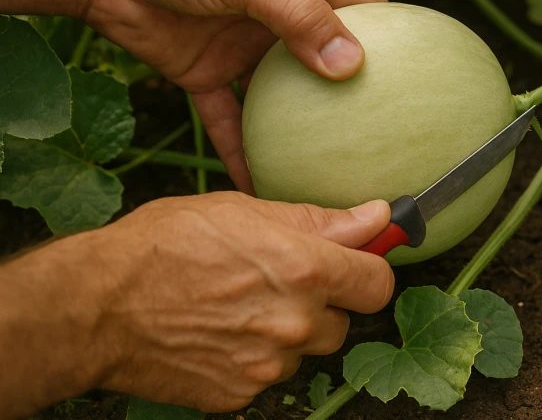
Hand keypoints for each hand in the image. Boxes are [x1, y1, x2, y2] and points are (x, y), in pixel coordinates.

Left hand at [0, 0, 384, 192]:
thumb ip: (298, 17)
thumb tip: (351, 64)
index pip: (363, 9)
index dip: (394, 37)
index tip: (422, 77)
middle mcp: (280, 18)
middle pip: (329, 61)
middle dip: (355, 96)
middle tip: (385, 138)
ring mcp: (245, 50)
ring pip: (285, 99)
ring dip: (304, 132)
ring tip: (334, 170)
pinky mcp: (208, 75)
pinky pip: (232, 120)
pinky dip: (243, 151)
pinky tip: (262, 184)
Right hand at [0, 193, 393, 416]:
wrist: (97, 307)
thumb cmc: (164, 246)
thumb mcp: (244, 212)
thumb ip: (321, 221)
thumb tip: (378, 217)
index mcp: (305, 270)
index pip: (378, 283)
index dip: (368, 271)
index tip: (354, 265)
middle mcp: (295, 323)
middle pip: (342, 321)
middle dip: (320, 304)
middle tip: (274, 282)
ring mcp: (268, 365)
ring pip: (305, 350)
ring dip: (286, 333)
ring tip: (237, 307)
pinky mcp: (240, 395)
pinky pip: (268, 376)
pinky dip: (253, 358)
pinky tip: (219, 334)